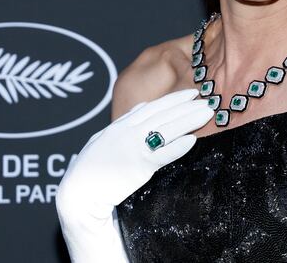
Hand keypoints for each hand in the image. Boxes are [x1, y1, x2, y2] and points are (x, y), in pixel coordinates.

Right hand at [56, 88, 213, 261]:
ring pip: (167, 129)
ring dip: (188, 120)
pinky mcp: (138, 165)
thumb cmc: (89, 169)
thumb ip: (123, 123)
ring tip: (207, 114)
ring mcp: (133, 147)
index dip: (173, 100)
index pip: (152, 108)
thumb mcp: (103, 139)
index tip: (190, 94)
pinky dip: (178, 146)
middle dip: (186, 107)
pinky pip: (162, 154)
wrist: (79, 192)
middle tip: (207, 101)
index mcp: (120, 125)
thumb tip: (140, 107)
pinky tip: (192, 140)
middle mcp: (128, 132)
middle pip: (163, 115)